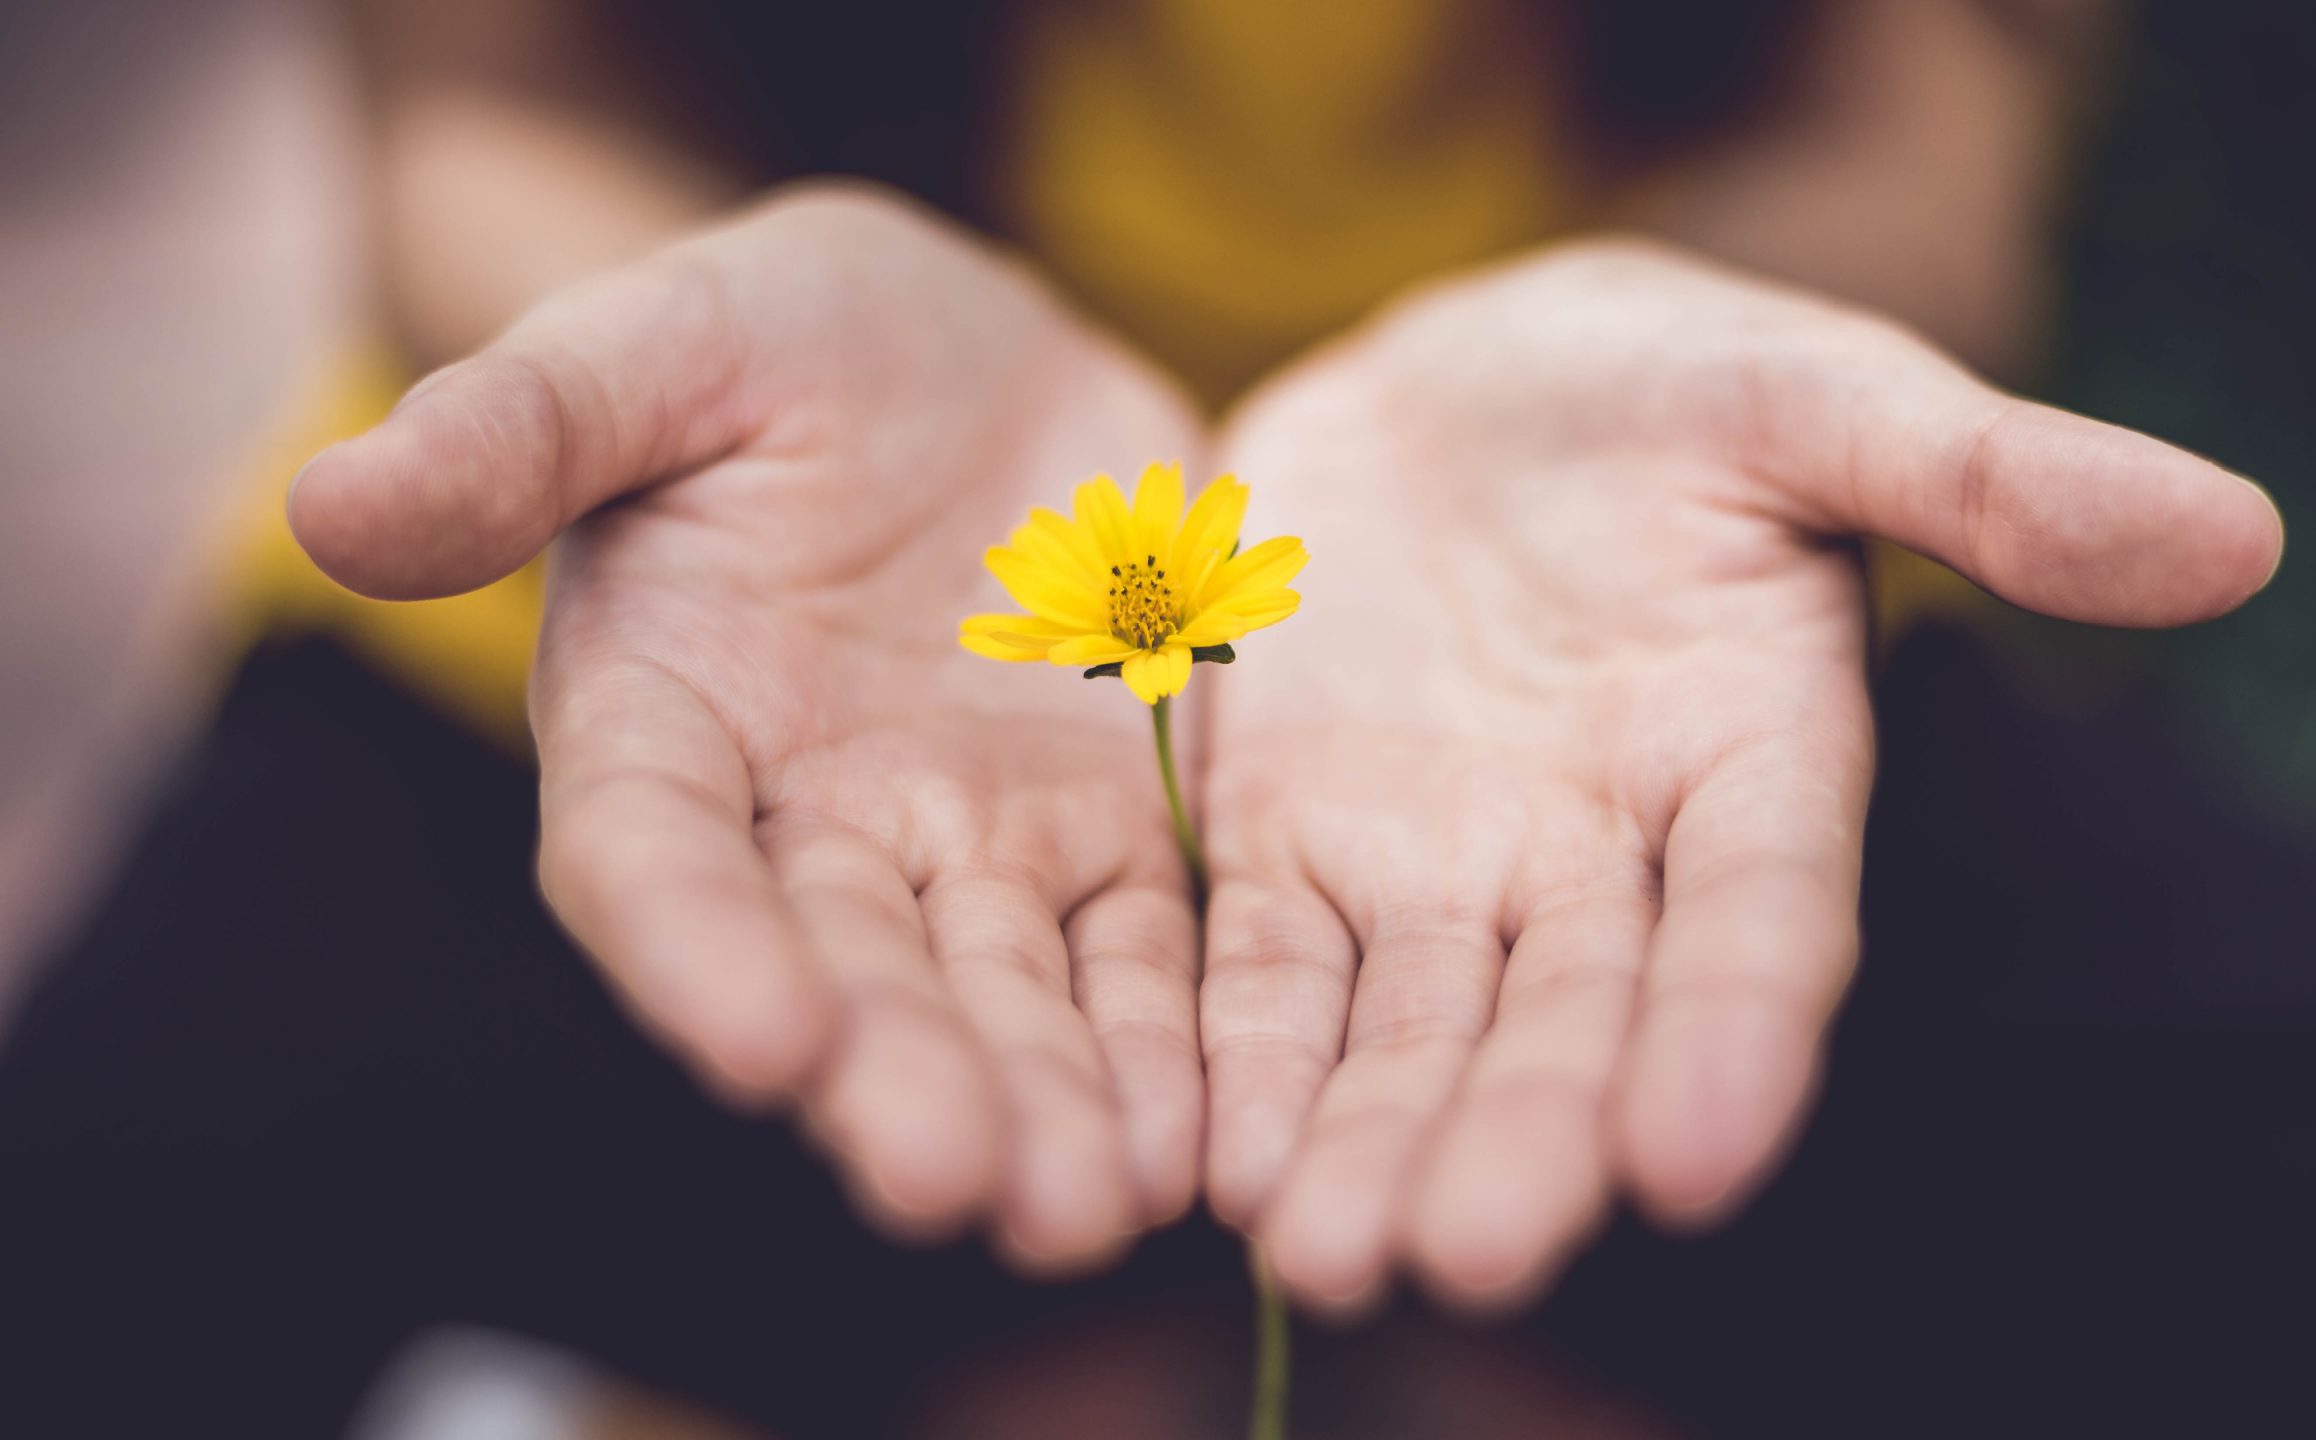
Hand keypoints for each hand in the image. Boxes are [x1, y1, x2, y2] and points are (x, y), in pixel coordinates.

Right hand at [291, 186, 1207, 1270]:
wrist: (972, 356)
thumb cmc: (781, 337)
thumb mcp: (663, 340)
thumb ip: (521, 426)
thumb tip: (328, 500)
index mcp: (664, 716)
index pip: (656, 857)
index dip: (698, 951)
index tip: (763, 1042)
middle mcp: (806, 819)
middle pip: (844, 970)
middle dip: (897, 1078)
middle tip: (956, 1183)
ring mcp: (967, 840)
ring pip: (1002, 992)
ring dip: (1044, 1103)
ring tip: (1091, 1205)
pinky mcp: (1108, 831)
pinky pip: (1141, 951)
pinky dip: (1167, 1043)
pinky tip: (1204, 1139)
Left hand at [1195, 240, 2281, 1309]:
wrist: (1450, 386)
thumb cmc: (1659, 384)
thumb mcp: (1811, 392)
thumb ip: (1986, 473)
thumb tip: (2237, 535)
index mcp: (1753, 759)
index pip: (1762, 918)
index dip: (1737, 1032)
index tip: (1697, 1157)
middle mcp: (1600, 855)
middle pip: (1570, 1018)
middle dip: (1524, 1137)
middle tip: (1468, 1254)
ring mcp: (1438, 865)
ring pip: (1410, 1029)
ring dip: (1369, 1141)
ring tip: (1324, 1253)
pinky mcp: (1288, 845)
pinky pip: (1261, 969)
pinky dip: (1239, 1058)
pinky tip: (1208, 1158)